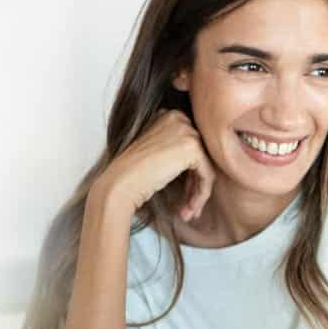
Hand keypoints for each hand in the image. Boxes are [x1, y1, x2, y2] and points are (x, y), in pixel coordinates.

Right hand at [94, 110, 215, 220]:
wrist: (120, 184)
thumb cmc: (133, 174)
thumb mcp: (158, 153)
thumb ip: (178, 150)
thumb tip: (205, 165)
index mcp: (169, 115)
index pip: (193, 148)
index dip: (190, 174)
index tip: (183, 195)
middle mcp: (179, 118)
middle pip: (200, 157)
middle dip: (195, 185)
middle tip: (188, 208)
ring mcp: (186, 130)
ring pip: (205, 167)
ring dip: (198, 193)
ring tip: (188, 213)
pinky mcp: (192, 147)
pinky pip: (208, 175)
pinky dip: (201, 194)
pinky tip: (190, 208)